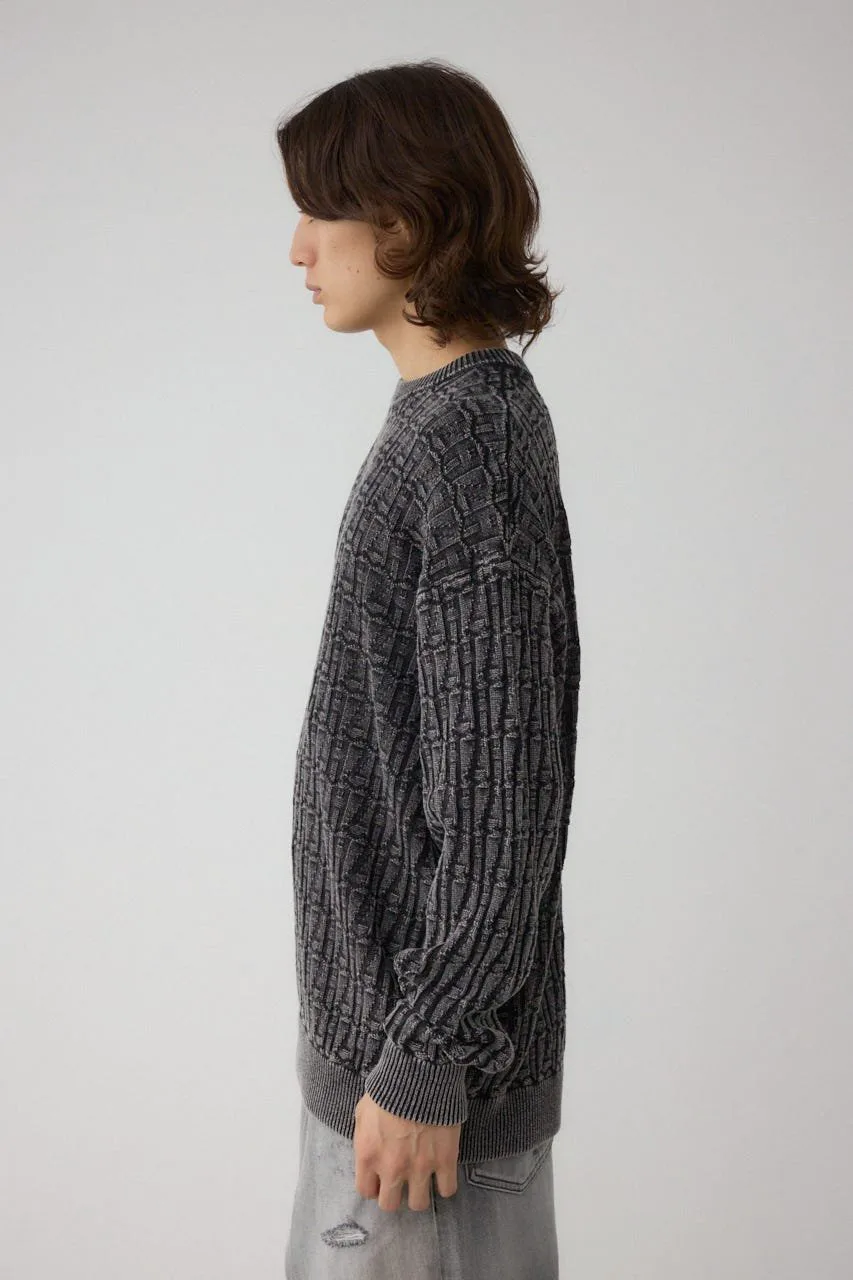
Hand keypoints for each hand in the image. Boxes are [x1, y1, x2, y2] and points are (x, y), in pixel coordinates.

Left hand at [353, 1091, 460, 1212]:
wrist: (419, 1075)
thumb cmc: (387, 1089)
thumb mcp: (363, 1111)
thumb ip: (363, 1136)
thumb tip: (368, 1148)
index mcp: (368, 1156)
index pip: (365, 1191)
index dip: (374, 1186)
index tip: (380, 1179)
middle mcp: (391, 1168)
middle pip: (390, 1205)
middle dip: (395, 1194)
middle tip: (402, 1181)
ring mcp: (419, 1167)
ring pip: (418, 1204)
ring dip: (420, 1193)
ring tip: (423, 1180)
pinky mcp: (444, 1161)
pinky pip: (447, 1190)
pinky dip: (445, 1185)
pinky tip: (443, 1174)